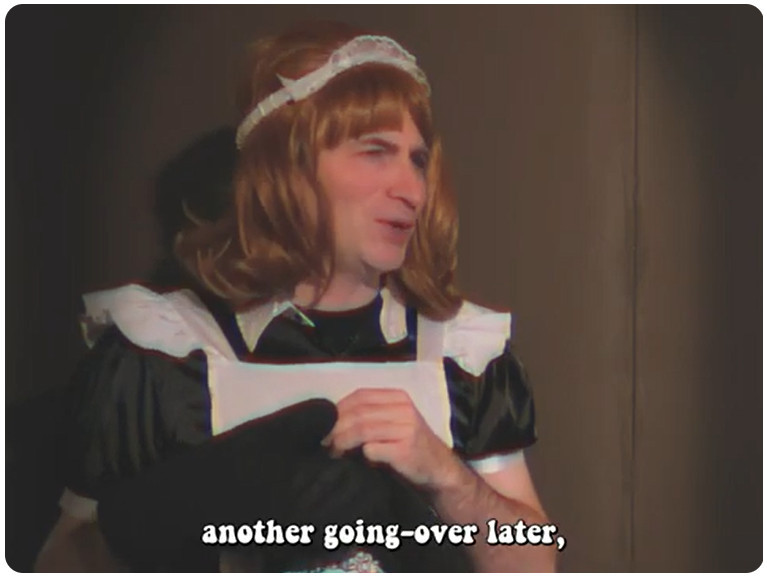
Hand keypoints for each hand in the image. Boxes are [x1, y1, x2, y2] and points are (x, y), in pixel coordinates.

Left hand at [325, 388, 462, 488]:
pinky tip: (356, 462)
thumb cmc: (408, 447)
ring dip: (342, 442)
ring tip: (334, 452)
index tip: (323, 425)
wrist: (439, 470)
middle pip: (358, 412)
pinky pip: (372, 449)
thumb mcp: (391, 423)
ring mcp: (406, 428)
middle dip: (336, 428)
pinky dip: (360, 455)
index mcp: (398, 397)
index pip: (360, 396)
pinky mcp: (406, 450)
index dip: (338, 409)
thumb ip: (368, 417)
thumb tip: (330, 422)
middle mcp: (403, 408)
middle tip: (324, 442)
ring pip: (362, 429)